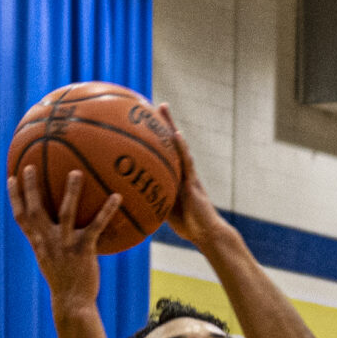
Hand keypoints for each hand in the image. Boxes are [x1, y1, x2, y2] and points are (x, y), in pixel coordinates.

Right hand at [10, 156, 120, 306]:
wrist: (72, 303)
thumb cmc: (64, 281)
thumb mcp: (51, 261)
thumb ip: (50, 242)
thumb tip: (56, 226)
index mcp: (38, 243)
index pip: (21, 217)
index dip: (14, 197)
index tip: (12, 178)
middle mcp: (47, 242)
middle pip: (35, 210)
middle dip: (31, 187)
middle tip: (31, 165)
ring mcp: (65, 245)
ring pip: (66, 213)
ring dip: (71, 192)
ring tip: (76, 173)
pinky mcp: (83, 250)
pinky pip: (96, 226)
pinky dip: (107, 211)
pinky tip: (117, 196)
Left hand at [155, 100, 230, 254]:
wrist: (207, 233)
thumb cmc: (188, 225)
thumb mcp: (163, 212)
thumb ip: (151, 201)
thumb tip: (129, 200)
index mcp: (175, 176)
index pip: (164, 152)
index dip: (155, 136)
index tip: (144, 120)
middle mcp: (182, 171)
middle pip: (171, 142)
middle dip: (163, 123)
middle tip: (153, 104)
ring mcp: (189, 174)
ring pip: (179, 146)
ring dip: (171, 126)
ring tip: (162, 108)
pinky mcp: (194, 182)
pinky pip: (187, 162)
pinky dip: (181, 147)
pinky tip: (176, 134)